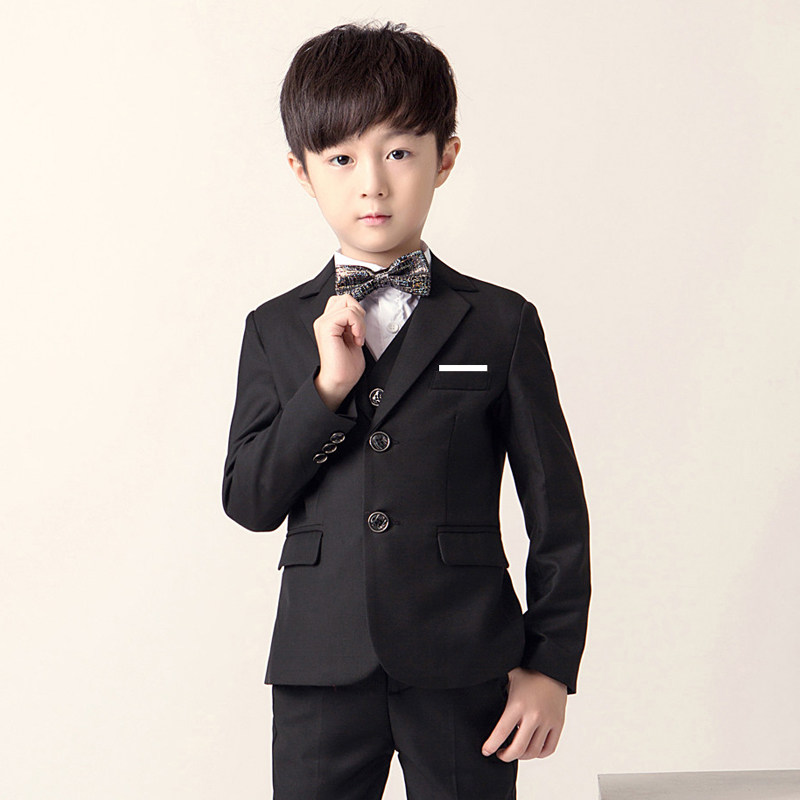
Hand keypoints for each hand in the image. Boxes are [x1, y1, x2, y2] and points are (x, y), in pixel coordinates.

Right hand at [313, 293, 366, 410]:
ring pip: (347, 302)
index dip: (356, 313)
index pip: (344, 301)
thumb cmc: (345, 367)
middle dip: (358, 312)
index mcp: (329, 323)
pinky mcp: (327, 327)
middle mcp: (323, 320)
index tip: (358, 333)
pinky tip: (356, 339)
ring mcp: (323, 323)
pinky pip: (348, 313)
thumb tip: (359, 311)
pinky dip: (358, 325)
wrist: (339, 382)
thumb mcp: (352, 337)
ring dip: (359, 320)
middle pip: (345, 298)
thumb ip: (353, 322)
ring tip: (357, 336)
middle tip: (358, 332)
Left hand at [481, 668, 566, 760]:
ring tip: (515, 750)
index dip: (491, 745)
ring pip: (533, 752)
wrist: (552, 668)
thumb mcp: (508, 679)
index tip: (486, 751)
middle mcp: (533, 715)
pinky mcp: (558, 724)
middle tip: (500, 754)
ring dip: (522, 756)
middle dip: (506, 756)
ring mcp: (547, 721)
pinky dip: (538, 753)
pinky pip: (548, 749)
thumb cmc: (528, 673)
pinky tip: (531, 748)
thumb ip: (497, 692)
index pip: (501, 732)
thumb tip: (478, 698)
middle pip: (518, 748)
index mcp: (517, 704)